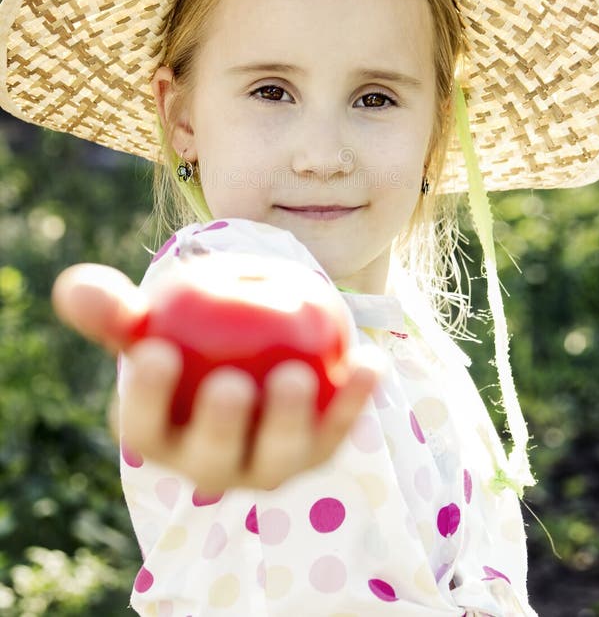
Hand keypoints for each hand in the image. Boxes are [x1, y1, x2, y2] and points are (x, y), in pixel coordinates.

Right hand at [52, 263, 384, 493]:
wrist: (243, 344)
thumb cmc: (185, 332)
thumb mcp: (150, 316)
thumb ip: (114, 308)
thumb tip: (75, 287)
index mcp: (161, 437)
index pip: (146, 428)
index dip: (148, 399)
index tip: (156, 352)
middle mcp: (210, 465)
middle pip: (213, 458)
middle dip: (221, 429)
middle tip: (231, 383)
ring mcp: (265, 466)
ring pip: (277, 458)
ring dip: (291, 422)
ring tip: (297, 373)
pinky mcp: (314, 454)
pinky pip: (335, 429)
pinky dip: (353, 400)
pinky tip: (369, 362)